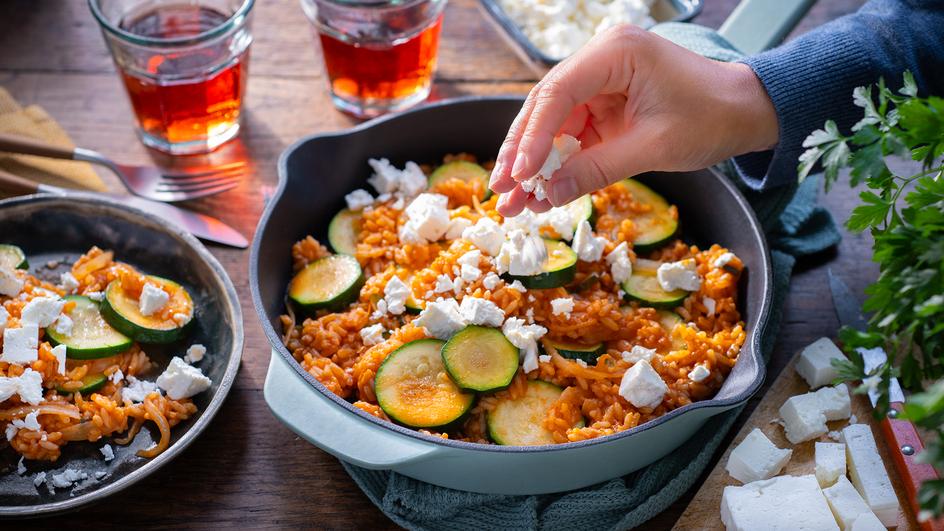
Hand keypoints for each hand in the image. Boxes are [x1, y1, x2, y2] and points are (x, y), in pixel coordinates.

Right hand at [490, 25, 778, 216]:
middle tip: (501, 191)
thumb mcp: (653, 147)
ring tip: (512, 201)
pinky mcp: (605, 103)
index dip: (533, 137)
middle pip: (545, 107)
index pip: (557, 93)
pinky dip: (557, 164)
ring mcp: (601, 81)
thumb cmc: (712, 117)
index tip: (518, 174)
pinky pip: (572, 134)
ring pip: (552, 123)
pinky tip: (539, 193)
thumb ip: (597, 169)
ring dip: (533, 164)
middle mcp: (601, 60)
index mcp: (615, 53)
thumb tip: (547, 196)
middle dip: (522, 153)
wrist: (748, 111)